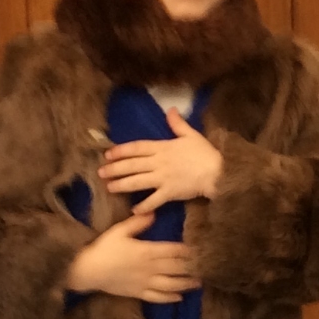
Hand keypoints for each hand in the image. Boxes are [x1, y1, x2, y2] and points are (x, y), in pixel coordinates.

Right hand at [67, 211, 199, 303]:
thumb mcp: (119, 231)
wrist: (87, 270)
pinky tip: (179, 298)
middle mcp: (150, 268)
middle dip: (193, 267)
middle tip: (209, 267)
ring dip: (186, 284)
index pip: (174, 251)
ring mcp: (145, 283)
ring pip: (171, 285)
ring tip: (199, 283)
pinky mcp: (138, 293)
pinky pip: (157, 298)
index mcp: (147, 251)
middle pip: (176, 268)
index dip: (190, 250)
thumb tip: (153, 213)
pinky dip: (169, 298)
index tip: (203, 249)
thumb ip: (137, 222)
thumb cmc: (103, 248)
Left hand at [98, 108, 223, 214]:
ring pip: (137, 182)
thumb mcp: (191, 135)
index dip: (121, 150)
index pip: (137, 148)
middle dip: (115, 169)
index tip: (107, 154)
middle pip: (132, 165)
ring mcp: (163, 178)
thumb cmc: (205, 153)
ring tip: (109, 188)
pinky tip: (134, 209)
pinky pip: (153, 200)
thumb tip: (171, 109)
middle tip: (100, 173)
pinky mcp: (170, 193)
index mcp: (163, 148)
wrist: (218, 172)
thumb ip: (178, 124)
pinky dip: (144, 205)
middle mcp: (159, 163)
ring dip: (122, 185)